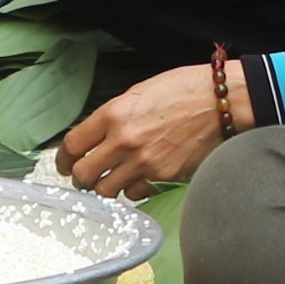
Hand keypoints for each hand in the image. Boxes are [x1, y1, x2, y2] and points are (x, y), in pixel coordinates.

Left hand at [56, 64, 245, 197]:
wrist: (221, 102)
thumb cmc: (183, 90)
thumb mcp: (139, 92)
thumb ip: (114, 116)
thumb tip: (96, 135)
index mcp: (114, 114)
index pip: (72, 144)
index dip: (63, 158)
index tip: (64, 163)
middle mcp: (124, 141)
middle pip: (84, 173)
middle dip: (80, 177)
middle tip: (84, 175)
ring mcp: (144, 162)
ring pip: (105, 190)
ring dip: (104, 186)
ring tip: (110, 179)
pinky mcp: (163, 176)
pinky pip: (134, 194)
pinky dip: (131, 190)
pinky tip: (136, 180)